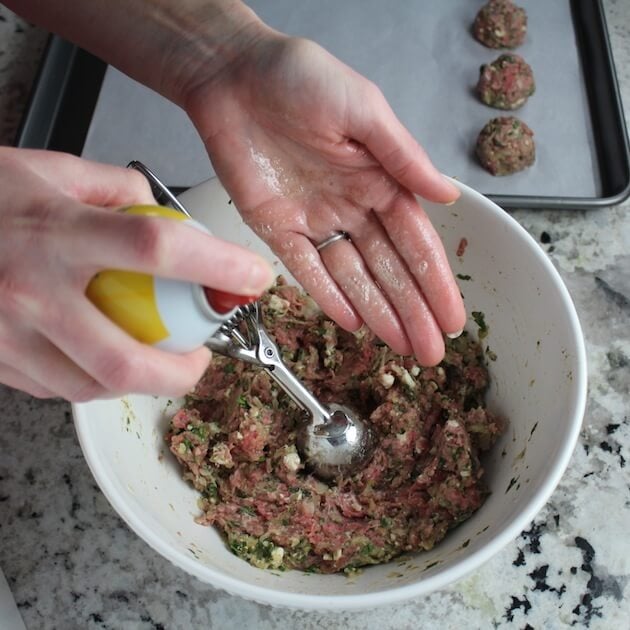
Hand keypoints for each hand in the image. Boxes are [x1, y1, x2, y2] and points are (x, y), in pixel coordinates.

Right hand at [0, 148, 272, 399]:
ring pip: (93, 387)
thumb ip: (116, 189)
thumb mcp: (50, 170)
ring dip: (140, 382)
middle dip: (182, 372)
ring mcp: (9, 334)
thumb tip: (162, 212)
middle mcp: (32, 290)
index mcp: (57, 232)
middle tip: (201, 359)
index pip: (156, 249)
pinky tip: (103, 358)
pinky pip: (59, 388)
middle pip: (127, 358)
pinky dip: (95, 381)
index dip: (216, 265)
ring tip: (158, 360)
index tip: (252, 275)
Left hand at [185, 33, 465, 364]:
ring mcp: (314, 220)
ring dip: (378, 312)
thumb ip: (403, 157)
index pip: (416, 241)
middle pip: (389, 269)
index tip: (453, 317)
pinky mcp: (277, 227)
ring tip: (400, 347)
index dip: (435, 282)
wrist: (232, 74)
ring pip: (353, 277)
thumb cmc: (298, 76)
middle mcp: (351, 205)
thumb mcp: (363, 109)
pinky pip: (306, 269)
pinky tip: (351, 323)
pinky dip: (328, 296)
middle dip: (412, 311)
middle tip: (431, 351)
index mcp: (379, 178)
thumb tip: (447, 195)